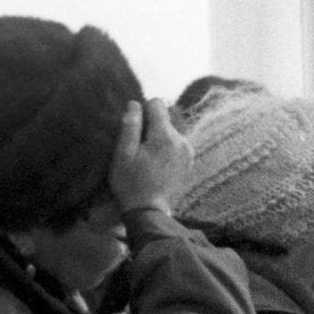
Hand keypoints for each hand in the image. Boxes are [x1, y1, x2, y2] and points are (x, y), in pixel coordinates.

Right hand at [110, 97, 192, 213]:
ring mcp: (188, 151)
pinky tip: (156, 163)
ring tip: (146, 157)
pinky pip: (176, 143)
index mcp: (165, 135)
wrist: (149, 209)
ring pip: (170, 131)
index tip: (134, 128)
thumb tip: (135, 103)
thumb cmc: (131, 181)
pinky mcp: (189, 160)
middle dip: (150, 126)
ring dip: (158, 138)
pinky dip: (166, 147)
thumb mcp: (123, 153)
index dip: (142, 111)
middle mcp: (181, 139)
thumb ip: (130, 126)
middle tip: (138, 148)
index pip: (157, 104)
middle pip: (164, 118)